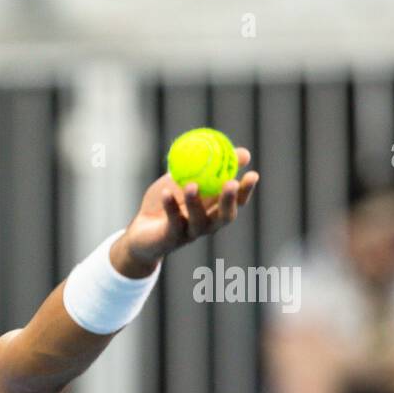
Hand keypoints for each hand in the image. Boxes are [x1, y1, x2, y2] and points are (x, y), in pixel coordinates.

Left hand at [111, 147, 259, 275]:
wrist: (141, 231)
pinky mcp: (171, 239)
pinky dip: (170, 206)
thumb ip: (211, 166)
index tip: (252, 174)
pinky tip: (166, 192)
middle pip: (225, 216)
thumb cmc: (168, 201)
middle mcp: (207, 224)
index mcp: (215, 209)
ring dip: (196, 202)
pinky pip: (173, 222)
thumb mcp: (188, 178)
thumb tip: (243, 153)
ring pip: (199, 221)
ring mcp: (190, 233)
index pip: (237, 202)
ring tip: (191, 185)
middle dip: (230, 200)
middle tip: (231, 183)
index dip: (247, 190)